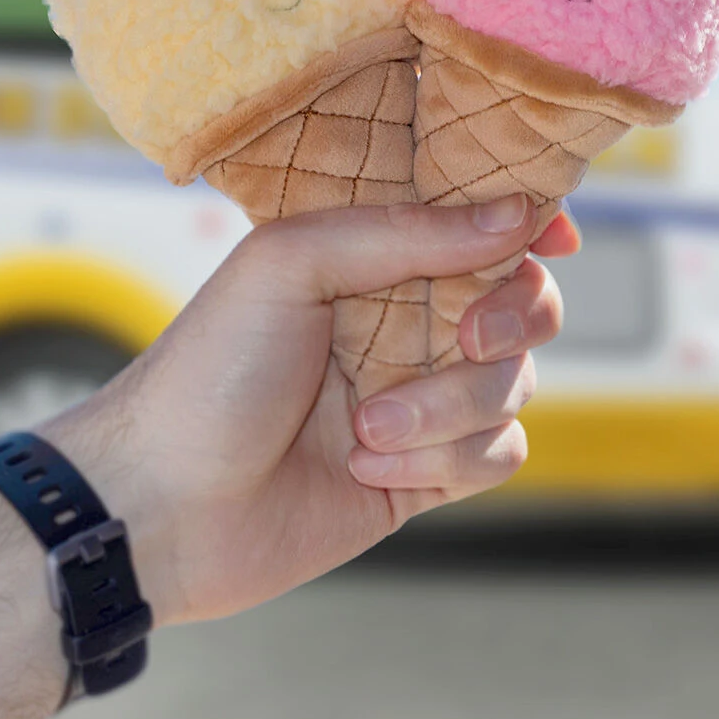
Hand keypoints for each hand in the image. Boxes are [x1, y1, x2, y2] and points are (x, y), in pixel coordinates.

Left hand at [43, 195, 575, 627]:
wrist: (163, 506)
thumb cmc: (212, 369)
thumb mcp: (292, 264)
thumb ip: (404, 232)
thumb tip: (517, 213)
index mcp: (374, 260)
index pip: (476, 226)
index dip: (527, 224)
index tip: (555, 234)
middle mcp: (406, 322)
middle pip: (522, 302)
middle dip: (512, 317)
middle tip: (466, 335)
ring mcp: (422, 397)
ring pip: (515, 383)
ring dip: (451, 407)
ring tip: (367, 425)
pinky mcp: (427, 471)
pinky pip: (499, 452)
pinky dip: (446, 458)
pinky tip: (371, 464)